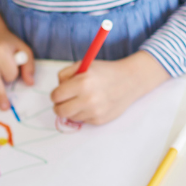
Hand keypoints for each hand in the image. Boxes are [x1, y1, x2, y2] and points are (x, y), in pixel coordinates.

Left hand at [51, 51, 169, 124]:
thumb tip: (56, 92)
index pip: (56, 96)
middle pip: (60, 111)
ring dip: (72, 110)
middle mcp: (88, 99)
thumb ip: (65, 76)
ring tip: (81, 100)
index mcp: (82, 83)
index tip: (59, 93)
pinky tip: (92, 105)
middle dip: (59, 106)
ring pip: (70, 117)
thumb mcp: (83, 65)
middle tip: (64, 101)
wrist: (130, 81)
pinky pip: (82, 120)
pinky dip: (83, 113)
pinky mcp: (99, 120)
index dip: (56, 94)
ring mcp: (94, 112)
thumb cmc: (104, 72)